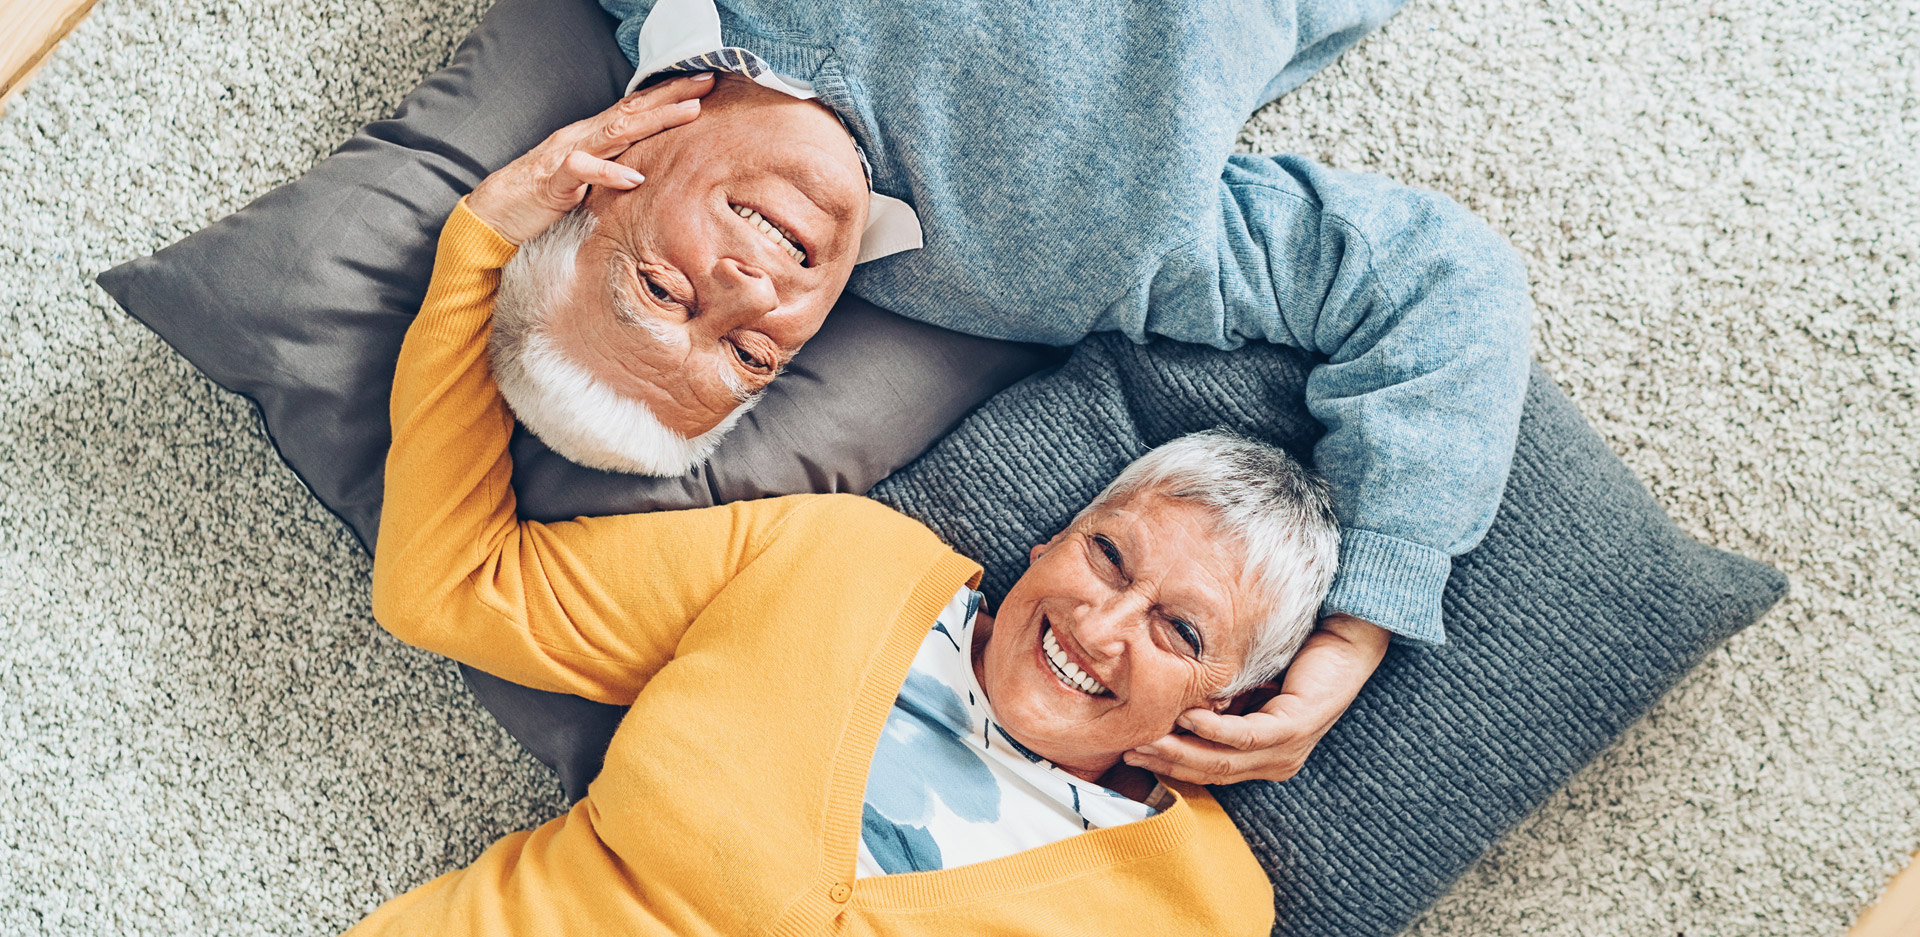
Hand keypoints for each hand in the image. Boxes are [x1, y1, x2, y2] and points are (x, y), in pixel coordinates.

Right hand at [465, 73, 714, 244]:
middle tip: (706, 81)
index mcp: (590, 137)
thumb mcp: (586, 180)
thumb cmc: (540, 198)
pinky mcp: (552, 182)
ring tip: (690, 111)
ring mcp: (566, 156)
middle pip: (632, 110)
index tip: (700, 85)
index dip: (666, 96)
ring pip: (616, 131)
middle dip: (671, 95)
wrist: (493, 214)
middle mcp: (581, 138)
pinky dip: (609, 172)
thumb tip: (647, 169)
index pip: (633, 109)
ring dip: (655, 120)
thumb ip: (612, 168)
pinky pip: (581, 170)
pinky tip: (636, 176)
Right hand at [1124, 613, 1389, 784]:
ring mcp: (1288, 749)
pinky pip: (1246, 736)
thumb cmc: (1295, 660)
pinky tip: (1189, 718)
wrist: (1344, 640)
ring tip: (1149, 738)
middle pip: (1212, 772)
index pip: (1210, 771)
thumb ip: (1218, 702)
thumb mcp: (1247, 686)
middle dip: (1167, 763)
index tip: (1132, 752)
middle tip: (1130, 751)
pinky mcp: (1295, 727)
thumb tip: (1174, 703)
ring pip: (1225, 760)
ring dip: (1183, 751)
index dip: (1170, 765)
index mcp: (1265, 757)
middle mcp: (1276, 762)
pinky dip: (1214, 729)